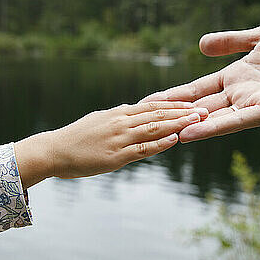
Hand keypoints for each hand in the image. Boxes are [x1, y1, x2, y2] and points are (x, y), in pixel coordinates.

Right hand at [15, 102, 207, 182]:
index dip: (175, 105)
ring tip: (197, 120)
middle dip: (183, 112)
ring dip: (178, 124)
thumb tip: (134, 114)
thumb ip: (119, 118)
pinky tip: (175, 139)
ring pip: (154, 128)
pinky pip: (142, 149)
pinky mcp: (115, 156)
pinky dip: (160, 144)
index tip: (193, 103)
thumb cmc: (76, 138)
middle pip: (158, 114)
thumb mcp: (99, 121)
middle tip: (205, 109)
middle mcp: (121, 122)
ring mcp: (119, 138)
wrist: (54, 151)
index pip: (152, 106)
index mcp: (118, 113)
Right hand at [142, 23, 259, 141]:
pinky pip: (237, 121)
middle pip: (197, 105)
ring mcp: (253, 104)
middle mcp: (240, 94)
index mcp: (236, 77)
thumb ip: (232, 41)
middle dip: (169, 113)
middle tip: (137, 121)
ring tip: (156, 132)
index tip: (144, 101)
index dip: (171, 95)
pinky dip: (213, 128)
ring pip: (212, 118)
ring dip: (185, 125)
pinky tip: (190, 133)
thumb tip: (200, 46)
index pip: (196, 89)